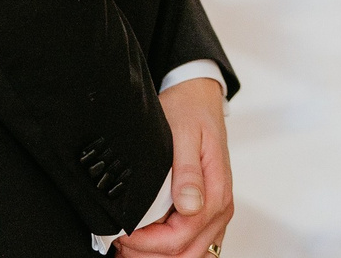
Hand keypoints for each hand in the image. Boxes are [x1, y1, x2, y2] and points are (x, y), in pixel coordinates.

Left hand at [117, 78, 231, 256]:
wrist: (199, 98)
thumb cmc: (190, 112)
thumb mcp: (184, 134)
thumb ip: (187, 171)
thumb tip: (189, 206)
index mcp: (216, 192)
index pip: (181, 236)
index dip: (148, 243)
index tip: (123, 234)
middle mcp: (220, 207)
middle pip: (186, 253)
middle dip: (150, 255)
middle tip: (121, 244)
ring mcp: (215, 211)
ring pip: (191, 254)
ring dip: (159, 256)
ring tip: (130, 247)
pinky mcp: (208, 211)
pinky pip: (193, 244)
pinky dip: (170, 250)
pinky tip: (147, 243)